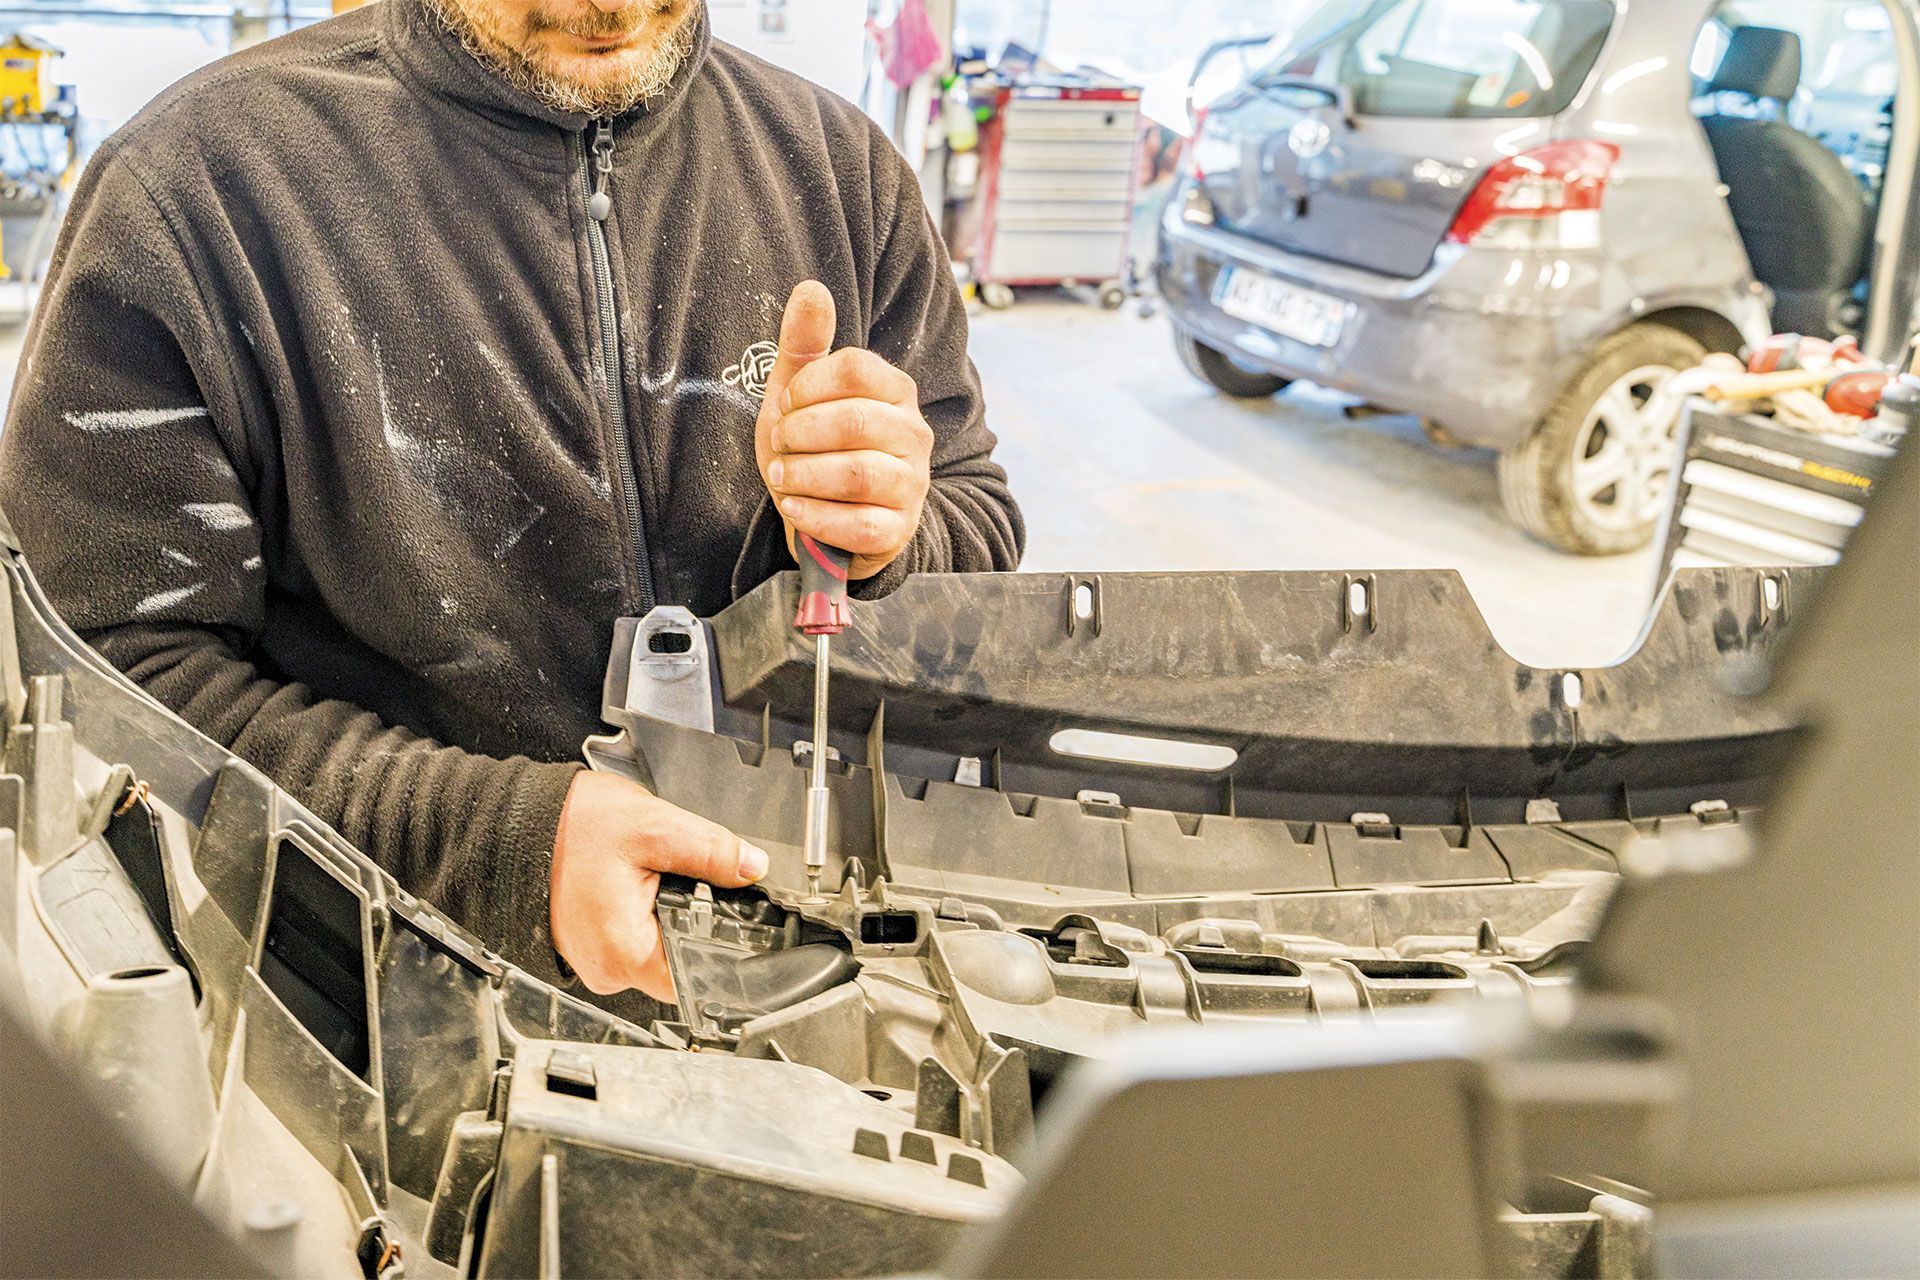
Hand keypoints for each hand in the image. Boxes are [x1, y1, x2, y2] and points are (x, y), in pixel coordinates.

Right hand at [549, 771, 768, 998]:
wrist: (516, 821)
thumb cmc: (571, 826)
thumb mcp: (654, 828)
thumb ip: (711, 851)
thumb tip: (752, 867)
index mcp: (624, 952)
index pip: (697, 978)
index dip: (724, 950)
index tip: (732, 919)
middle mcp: (606, 970)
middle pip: (679, 965)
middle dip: (694, 925)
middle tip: (683, 882)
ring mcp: (594, 962)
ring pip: (657, 952)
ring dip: (668, 919)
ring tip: (654, 879)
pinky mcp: (589, 948)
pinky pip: (632, 942)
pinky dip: (644, 916)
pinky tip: (637, 886)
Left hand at [755, 281, 933, 580]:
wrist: (834, 518)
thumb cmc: (815, 448)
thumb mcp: (800, 394)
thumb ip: (805, 343)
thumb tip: (812, 287)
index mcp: (896, 391)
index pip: (856, 368)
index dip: (808, 385)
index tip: (786, 403)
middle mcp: (914, 434)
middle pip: (856, 421)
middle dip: (801, 433)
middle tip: (779, 444)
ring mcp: (912, 485)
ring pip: (858, 474)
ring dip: (804, 474)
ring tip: (780, 476)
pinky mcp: (898, 530)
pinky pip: (860, 525)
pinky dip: (816, 516)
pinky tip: (792, 508)